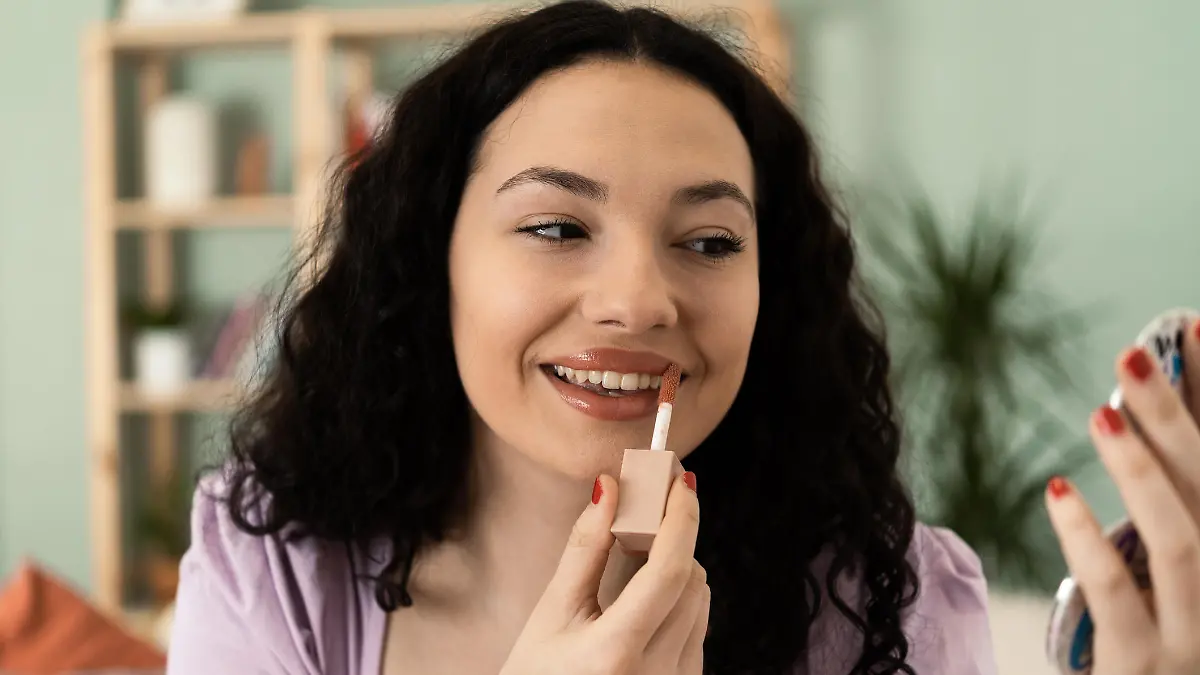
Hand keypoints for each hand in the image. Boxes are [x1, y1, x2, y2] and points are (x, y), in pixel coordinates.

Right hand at [500, 472, 708, 674]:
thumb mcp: (551, 612)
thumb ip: (586, 547)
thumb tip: (609, 487)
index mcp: (616, 652)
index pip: (669, 571)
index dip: (680, 518)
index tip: (681, 482)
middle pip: (692, 582)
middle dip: (674, 540)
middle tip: (647, 512)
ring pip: (700, 603)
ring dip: (678, 571)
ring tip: (636, 562)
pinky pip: (697, 630)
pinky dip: (678, 602)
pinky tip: (644, 601)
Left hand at [1047, 318, 1199, 674]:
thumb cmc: (1154, 639)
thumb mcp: (1165, 569)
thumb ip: (1161, 496)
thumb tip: (1129, 412)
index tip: (1192, 326)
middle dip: (1180, 417)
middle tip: (1135, 351)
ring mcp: (1196, 634)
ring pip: (1182, 541)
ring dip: (1144, 470)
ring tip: (1102, 409)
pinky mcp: (1144, 666)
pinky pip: (1118, 595)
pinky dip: (1088, 539)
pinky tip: (1058, 489)